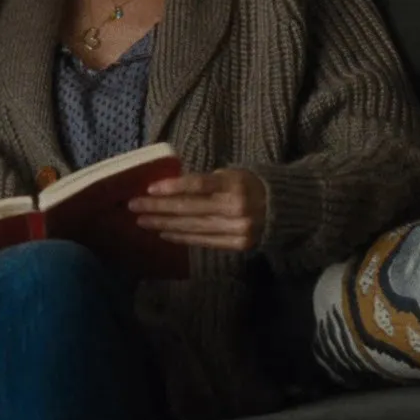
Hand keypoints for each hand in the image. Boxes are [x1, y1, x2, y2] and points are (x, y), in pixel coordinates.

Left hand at [127, 168, 268, 251]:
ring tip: (142, 220)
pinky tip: (164, 232)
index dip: (173, 187)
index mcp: (236, 184)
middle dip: (159, 207)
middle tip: (134, 206)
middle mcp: (237, 208)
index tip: (149, 188)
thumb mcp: (232, 173)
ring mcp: (238, 229)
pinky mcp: (237, 245)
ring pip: (193, 227)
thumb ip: (206, 181)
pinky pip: (203, 241)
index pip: (199, 185)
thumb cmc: (250, 184)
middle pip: (190, 208)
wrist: (284, 208)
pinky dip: (181, 237)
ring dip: (164, 223)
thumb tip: (170, 186)